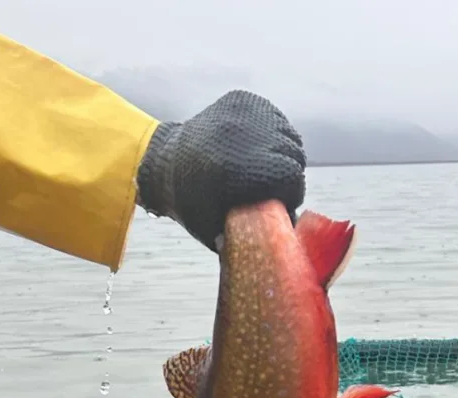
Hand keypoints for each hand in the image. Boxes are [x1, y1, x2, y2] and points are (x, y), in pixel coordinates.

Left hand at [137, 90, 305, 249]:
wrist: (164, 162)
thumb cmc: (192, 204)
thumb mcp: (216, 229)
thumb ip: (250, 238)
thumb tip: (287, 238)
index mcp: (237, 171)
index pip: (291, 177)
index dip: (292, 193)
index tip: (284, 202)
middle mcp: (243, 136)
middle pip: (293, 154)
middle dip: (290, 173)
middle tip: (279, 188)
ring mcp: (243, 113)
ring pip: (288, 134)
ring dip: (285, 152)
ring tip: (272, 168)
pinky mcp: (242, 99)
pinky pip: (275, 118)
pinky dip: (274, 133)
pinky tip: (262, 148)